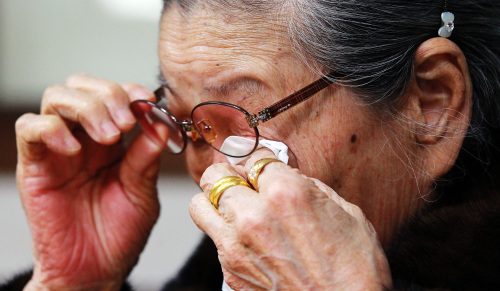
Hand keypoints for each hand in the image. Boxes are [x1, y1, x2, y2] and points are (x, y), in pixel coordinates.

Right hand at [16, 74, 162, 289]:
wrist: (94, 271)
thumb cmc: (119, 235)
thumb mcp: (141, 193)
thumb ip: (146, 158)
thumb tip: (160, 124)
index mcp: (112, 143)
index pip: (114, 96)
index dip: (129, 90)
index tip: (146, 99)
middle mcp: (83, 140)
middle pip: (82, 87)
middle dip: (107, 94)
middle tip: (125, 123)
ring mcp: (57, 150)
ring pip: (56, 98)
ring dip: (86, 107)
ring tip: (109, 136)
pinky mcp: (34, 166)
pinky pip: (30, 129)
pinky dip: (52, 128)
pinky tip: (74, 149)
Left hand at [190, 150, 391, 289]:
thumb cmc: (354, 268)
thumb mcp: (347, 213)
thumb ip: (311, 187)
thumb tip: (289, 177)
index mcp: (285, 193)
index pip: (254, 157)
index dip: (260, 159)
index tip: (262, 165)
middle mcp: (254, 215)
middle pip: (216, 174)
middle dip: (230, 174)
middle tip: (243, 181)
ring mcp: (236, 245)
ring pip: (199, 204)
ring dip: (215, 200)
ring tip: (233, 206)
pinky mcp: (230, 270)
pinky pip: (213, 239)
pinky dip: (225, 233)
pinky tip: (248, 239)